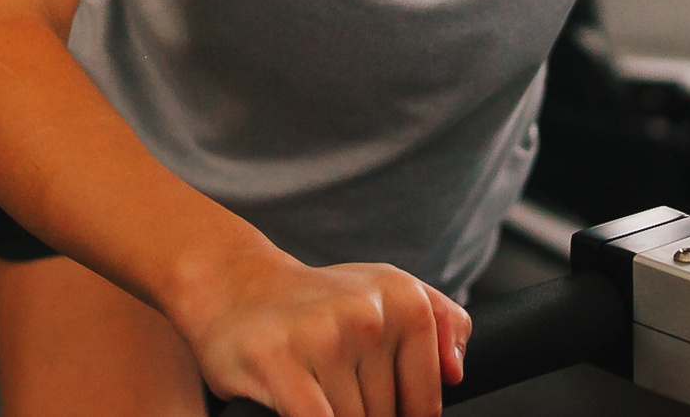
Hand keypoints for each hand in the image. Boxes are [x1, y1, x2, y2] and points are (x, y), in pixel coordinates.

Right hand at [183, 252, 468, 416]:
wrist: (234, 286)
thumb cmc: (316, 302)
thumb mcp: (385, 293)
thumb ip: (441, 322)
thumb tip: (455, 374)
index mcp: (403, 298)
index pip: (424, 402)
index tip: (380, 408)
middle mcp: (368, 313)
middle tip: (334, 391)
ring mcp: (323, 337)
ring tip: (314, 392)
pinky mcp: (279, 361)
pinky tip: (300, 411)